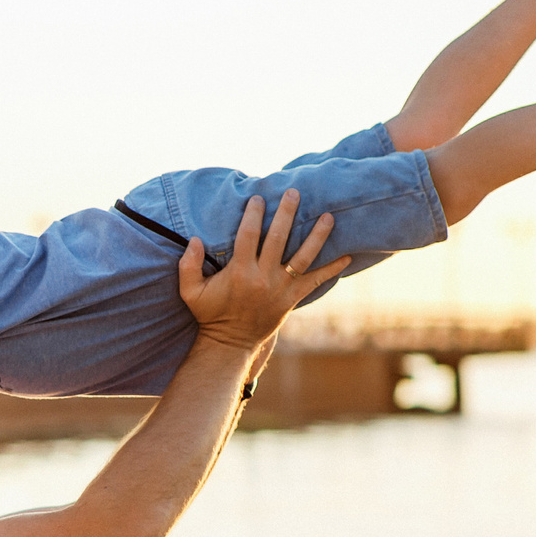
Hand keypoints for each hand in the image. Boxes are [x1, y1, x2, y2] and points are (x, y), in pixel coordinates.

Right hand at [177, 190, 348, 352]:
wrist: (230, 344)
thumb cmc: (210, 314)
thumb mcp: (190, 292)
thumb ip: (188, 265)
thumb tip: (194, 239)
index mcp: (239, 272)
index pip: (248, 235)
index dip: (253, 215)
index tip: (258, 198)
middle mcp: (262, 277)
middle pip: (278, 238)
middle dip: (287, 213)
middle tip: (294, 192)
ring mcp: (280, 288)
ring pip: (303, 256)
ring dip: (317, 235)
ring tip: (328, 216)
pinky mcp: (292, 298)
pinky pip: (316, 281)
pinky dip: (332, 269)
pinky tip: (347, 256)